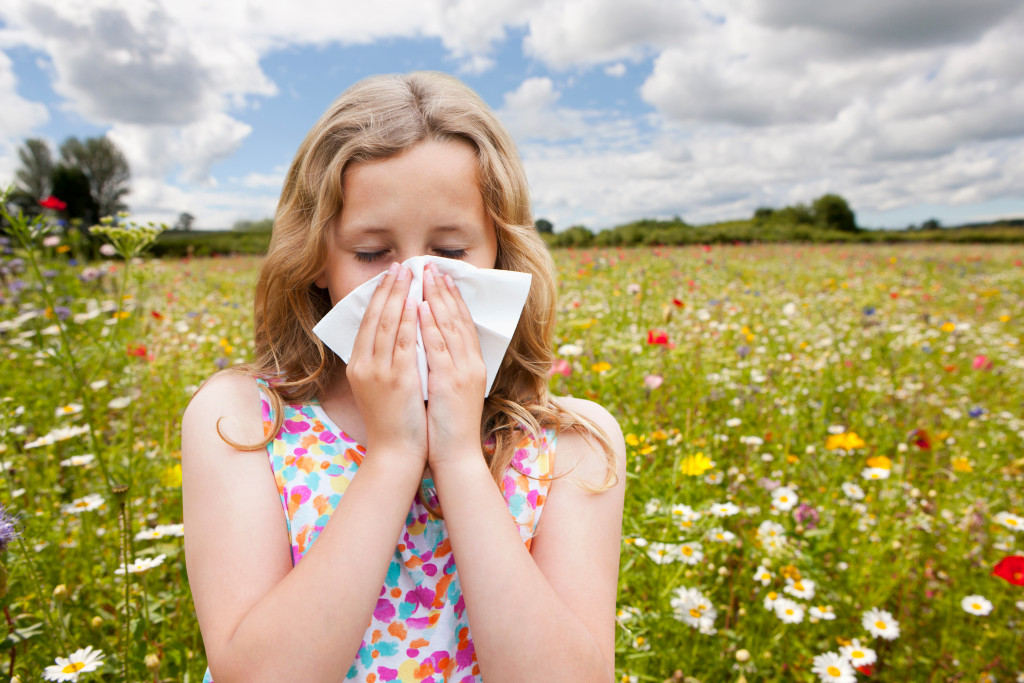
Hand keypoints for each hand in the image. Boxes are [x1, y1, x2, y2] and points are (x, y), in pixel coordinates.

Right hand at [345, 263, 426, 464]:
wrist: (395, 453)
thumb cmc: (392, 422)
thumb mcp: (379, 388)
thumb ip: (382, 362)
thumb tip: (393, 336)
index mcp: (357, 366)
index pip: (367, 322)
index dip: (379, 296)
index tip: (390, 276)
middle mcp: (363, 365)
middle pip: (375, 318)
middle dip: (388, 289)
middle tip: (401, 266)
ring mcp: (377, 372)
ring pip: (387, 324)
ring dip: (400, 296)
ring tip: (411, 274)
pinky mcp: (395, 380)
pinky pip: (403, 343)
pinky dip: (409, 320)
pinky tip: (417, 302)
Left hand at [418, 263, 487, 465]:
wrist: (456, 457)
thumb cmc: (448, 428)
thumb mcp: (448, 391)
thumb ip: (443, 367)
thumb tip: (428, 347)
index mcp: (472, 365)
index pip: (463, 323)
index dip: (452, 298)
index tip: (441, 276)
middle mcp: (471, 364)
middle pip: (458, 318)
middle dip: (444, 290)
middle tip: (432, 265)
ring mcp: (462, 372)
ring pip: (449, 327)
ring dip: (436, 299)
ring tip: (425, 276)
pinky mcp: (450, 383)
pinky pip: (437, 348)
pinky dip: (428, 326)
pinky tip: (418, 308)